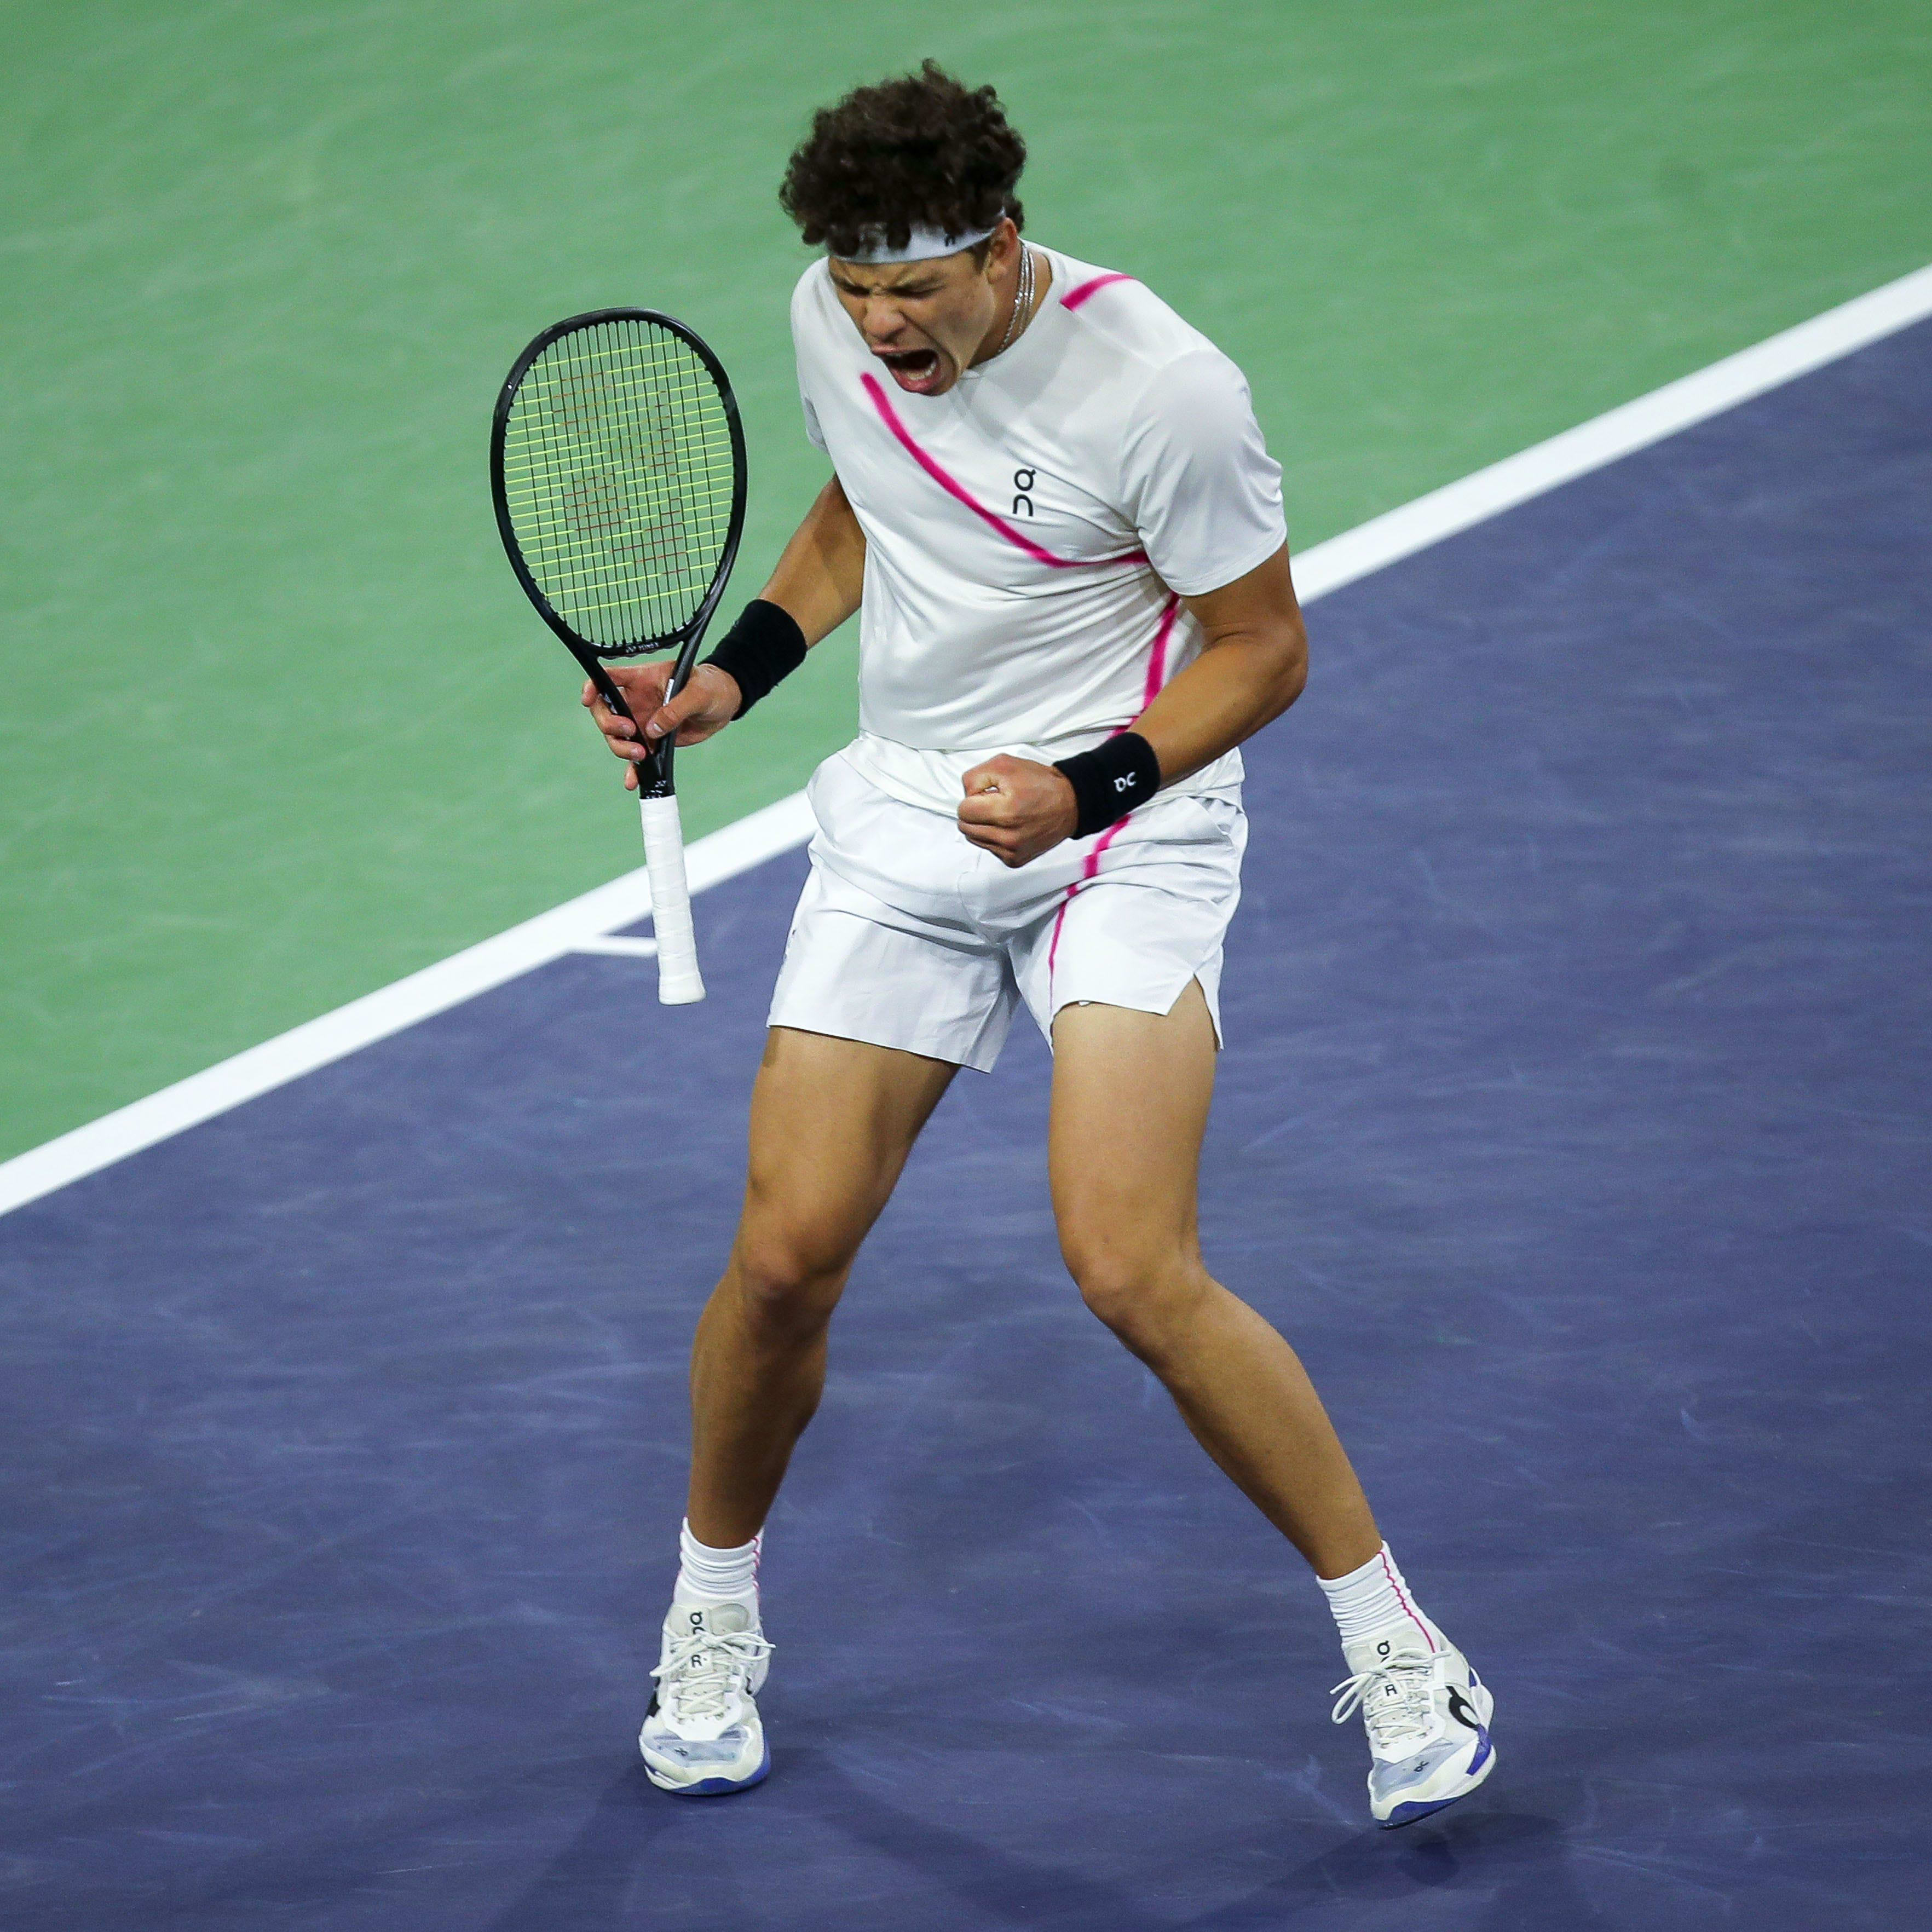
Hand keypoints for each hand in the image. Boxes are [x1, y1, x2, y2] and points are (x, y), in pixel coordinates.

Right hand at [581, 662, 741, 791]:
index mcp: (642, 679)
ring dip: (621, 749)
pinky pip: (635, 759)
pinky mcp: (651, 742)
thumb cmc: (710, 686)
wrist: (723, 705)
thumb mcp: (698, 692)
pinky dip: (632, 771)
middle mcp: (635, 701)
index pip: (609, 678)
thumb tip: (652, 729)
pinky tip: (632, 781)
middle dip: (609, 724)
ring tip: (641, 754)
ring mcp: (641, 722)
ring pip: (617, 738)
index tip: (589, 699)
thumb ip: (675, 708)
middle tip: (629, 731)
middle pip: (605, 712)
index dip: (593, 686)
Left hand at [956, 754, 1078, 866]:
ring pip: (975, 839)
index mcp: (1004, 812)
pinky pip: (989, 848)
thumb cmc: (1040, 784)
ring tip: (1003, 814)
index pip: (963, 811)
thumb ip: (975, 777)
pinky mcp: (1015, 859)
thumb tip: (965, 795)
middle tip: (995, 803)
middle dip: (975, 812)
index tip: (988, 794)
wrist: (1070, 804)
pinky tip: (1010, 826)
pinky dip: (994, 837)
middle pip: (966, 827)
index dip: (973, 798)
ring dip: (983, 825)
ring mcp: (1011, 851)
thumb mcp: (1004, 765)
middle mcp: (1007, 836)